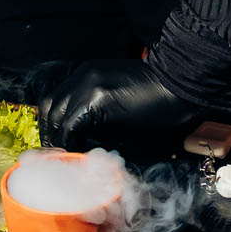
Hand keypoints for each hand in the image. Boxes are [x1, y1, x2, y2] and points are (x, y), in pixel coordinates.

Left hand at [39, 59, 199, 152]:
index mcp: (86, 72)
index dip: (52, 124)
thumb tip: (83, 136)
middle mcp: (82, 75)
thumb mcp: (119, 93)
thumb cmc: (157, 92)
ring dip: (59, 139)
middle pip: (50, 106)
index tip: (57, 143)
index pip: (55, 98)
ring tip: (67, 158)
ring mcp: (88, 85)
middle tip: (57, 156)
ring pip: (57, 116)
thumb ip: (98, 108)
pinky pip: (72, 125)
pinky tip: (79, 153)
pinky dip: (71, 141)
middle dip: (50, 133)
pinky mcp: (98, 99)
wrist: (180, 81)